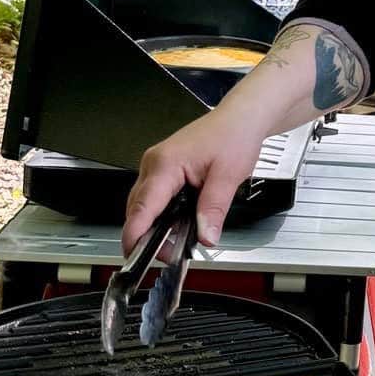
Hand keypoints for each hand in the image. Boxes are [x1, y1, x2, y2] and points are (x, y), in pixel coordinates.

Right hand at [122, 112, 266, 253]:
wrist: (240, 119)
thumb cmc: (233, 135)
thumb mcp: (228, 176)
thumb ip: (214, 208)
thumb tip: (205, 236)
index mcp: (165, 164)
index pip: (142, 207)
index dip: (135, 235)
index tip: (134, 256)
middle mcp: (154, 164)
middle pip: (137, 210)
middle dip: (148, 237)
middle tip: (171, 256)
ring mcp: (156, 167)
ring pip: (143, 206)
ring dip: (156, 227)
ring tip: (178, 243)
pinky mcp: (163, 171)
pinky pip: (153, 199)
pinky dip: (162, 215)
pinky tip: (178, 225)